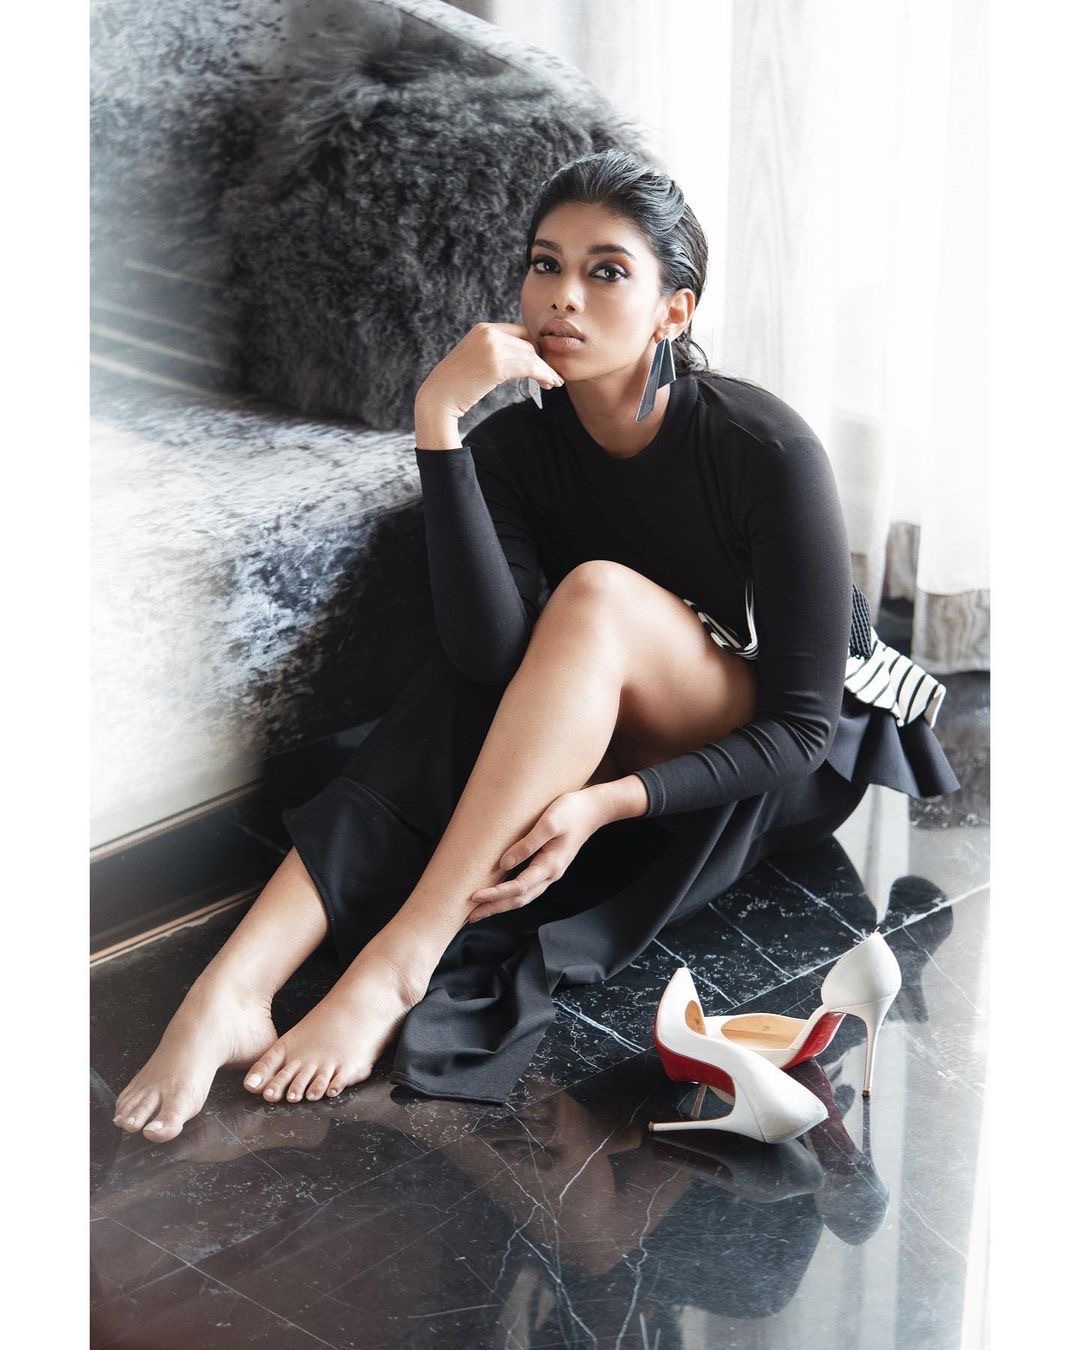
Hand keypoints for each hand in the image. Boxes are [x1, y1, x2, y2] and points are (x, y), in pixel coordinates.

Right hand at [415, 322, 564, 423]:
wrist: (438, 399)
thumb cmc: (457, 385)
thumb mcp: (476, 359)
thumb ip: (496, 352)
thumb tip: (522, 358)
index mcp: (484, 329)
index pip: (520, 332)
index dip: (535, 348)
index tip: (541, 362)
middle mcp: (488, 333)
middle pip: (528, 343)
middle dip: (542, 359)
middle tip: (551, 377)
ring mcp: (492, 347)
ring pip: (531, 355)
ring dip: (546, 369)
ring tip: (553, 382)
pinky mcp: (496, 365)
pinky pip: (529, 366)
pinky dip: (543, 375)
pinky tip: (549, 383)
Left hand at [466, 788, 607, 921]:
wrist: (594, 809)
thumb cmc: (572, 811)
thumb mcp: (549, 823)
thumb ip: (527, 844)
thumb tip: (504, 863)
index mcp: (550, 865)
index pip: (518, 887)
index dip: (495, 894)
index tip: (474, 896)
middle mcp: (551, 874)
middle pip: (519, 899)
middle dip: (494, 908)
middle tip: (470, 916)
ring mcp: (550, 872)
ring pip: (523, 896)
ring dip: (500, 905)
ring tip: (479, 911)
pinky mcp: (547, 866)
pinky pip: (527, 887)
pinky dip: (510, 895)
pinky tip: (499, 895)